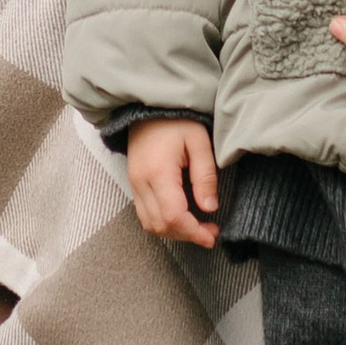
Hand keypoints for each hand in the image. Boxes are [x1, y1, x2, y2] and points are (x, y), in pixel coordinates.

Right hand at [127, 118, 221, 247]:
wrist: (147, 107)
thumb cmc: (176, 120)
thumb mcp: (199, 142)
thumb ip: (205, 176)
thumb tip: (210, 208)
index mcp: (158, 172)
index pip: (173, 215)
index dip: (193, 231)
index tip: (212, 236)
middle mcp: (141, 182)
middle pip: (161, 225)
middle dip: (187, 235)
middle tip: (210, 231)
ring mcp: (134, 184)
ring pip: (150, 224)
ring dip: (174, 232)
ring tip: (197, 227)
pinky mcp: (133, 184)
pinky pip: (145, 214)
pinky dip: (163, 223)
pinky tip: (181, 217)